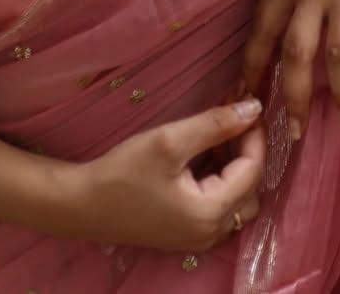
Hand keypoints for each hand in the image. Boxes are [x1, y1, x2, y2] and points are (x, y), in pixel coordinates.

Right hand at [65, 100, 264, 251]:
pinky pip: (220, 205)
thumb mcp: (169, 141)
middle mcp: (212, 233)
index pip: (252, 170)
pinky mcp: (187, 233)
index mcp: (211, 213)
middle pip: (251, 187)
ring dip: (236, 164)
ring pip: (238, 198)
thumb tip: (253, 108)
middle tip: (235, 114)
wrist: (84, 205)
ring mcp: (199, 237)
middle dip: (247, 148)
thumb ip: (214, 124)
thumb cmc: (124, 172)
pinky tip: (207, 152)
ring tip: (222, 129)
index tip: (251, 102)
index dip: (255, 134)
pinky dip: (221, 178)